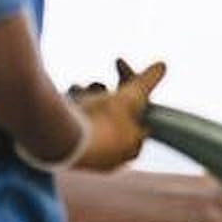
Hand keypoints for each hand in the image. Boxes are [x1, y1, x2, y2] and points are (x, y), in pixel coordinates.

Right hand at [31, 57, 165, 171]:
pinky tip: (69, 94)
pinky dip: (73, 106)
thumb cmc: (100, 122)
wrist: (58, 139)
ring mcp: (86, 153)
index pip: (140, 118)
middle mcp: (110, 156)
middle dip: (108, 95)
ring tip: (80, 87)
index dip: (134, 95)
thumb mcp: (130, 97)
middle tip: (99, 84)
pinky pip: (74, 124)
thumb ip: (146, 81)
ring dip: (88, 98)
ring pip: (92, 119)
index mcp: (131, 148)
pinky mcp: (65, 148)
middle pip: (114, 117)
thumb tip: (162, 65)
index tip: (125, 83)